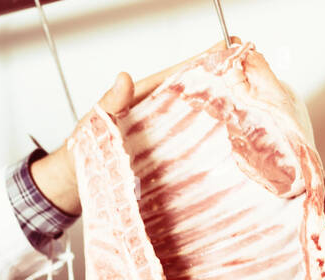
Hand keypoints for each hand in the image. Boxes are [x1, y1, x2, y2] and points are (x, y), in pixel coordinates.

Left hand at [30, 37, 241, 214]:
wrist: (72, 184)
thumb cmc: (80, 152)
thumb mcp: (93, 124)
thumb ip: (109, 103)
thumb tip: (123, 79)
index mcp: (142, 100)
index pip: (176, 75)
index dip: (202, 62)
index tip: (226, 49)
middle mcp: (155, 117)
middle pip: (193, 96)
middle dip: (221, 85)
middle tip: (252, 76)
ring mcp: (161, 139)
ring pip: (195, 122)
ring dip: (219, 115)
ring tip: (250, 107)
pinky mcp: (163, 162)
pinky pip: (187, 151)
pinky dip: (206, 147)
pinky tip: (226, 148)